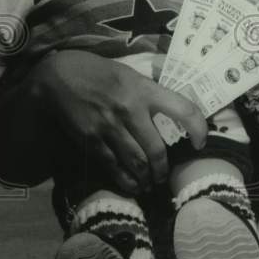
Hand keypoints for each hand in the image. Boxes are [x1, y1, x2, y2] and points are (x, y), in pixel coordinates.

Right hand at [29, 50, 207, 192]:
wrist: (57, 77)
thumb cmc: (98, 73)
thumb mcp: (130, 75)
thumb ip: (150, 94)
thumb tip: (172, 113)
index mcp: (144, 89)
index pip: (183, 109)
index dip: (199, 128)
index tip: (200, 142)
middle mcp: (130, 109)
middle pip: (156, 149)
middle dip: (162, 169)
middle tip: (163, 176)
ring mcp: (109, 126)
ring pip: (136, 163)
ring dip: (146, 179)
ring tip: (149, 184)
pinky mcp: (92, 140)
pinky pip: (113, 166)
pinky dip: (125, 180)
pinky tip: (131, 185)